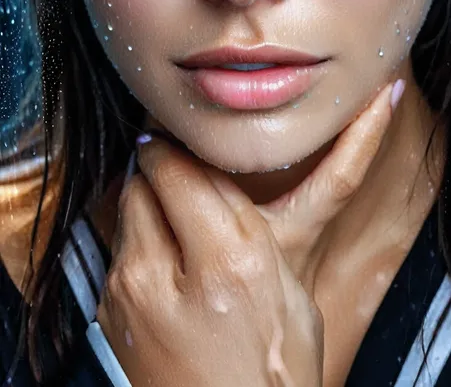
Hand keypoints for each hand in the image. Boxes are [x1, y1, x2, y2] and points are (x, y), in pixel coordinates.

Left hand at [96, 80, 401, 386]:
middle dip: (167, 169)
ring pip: (128, 205)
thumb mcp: (292, 295)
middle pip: (147, 177)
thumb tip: (221, 176)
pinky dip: (139, 240)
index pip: (184, 168)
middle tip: (189, 178)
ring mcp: (129, 293)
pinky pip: (120, 245)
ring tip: (180, 226)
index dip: (186, 145)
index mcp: (230, 262)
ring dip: (151, 203)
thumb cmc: (273, 377)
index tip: (191, 137)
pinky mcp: (109, 311)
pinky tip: (165, 265)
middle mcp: (169, 272)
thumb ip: (253, 226)